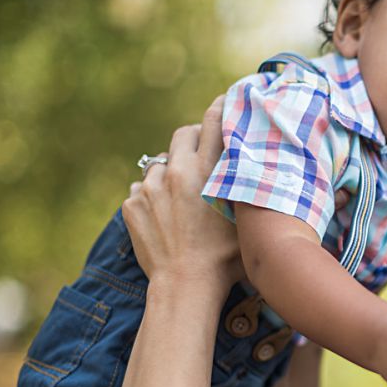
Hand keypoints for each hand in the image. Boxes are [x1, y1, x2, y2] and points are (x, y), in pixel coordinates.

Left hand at [123, 96, 241, 286]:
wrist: (186, 285)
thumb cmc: (226, 258)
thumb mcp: (246, 217)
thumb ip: (245, 185)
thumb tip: (254, 165)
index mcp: (207, 171)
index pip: (213, 121)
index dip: (222, 106)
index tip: (227, 102)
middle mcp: (176, 171)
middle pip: (183, 134)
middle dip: (194, 139)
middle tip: (205, 154)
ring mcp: (149, 188)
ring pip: (161, 163)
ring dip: (172, 172)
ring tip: (184, 196)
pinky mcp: (132, 205)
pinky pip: (142, 189)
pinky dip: (154, 195)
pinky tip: (167, 216)